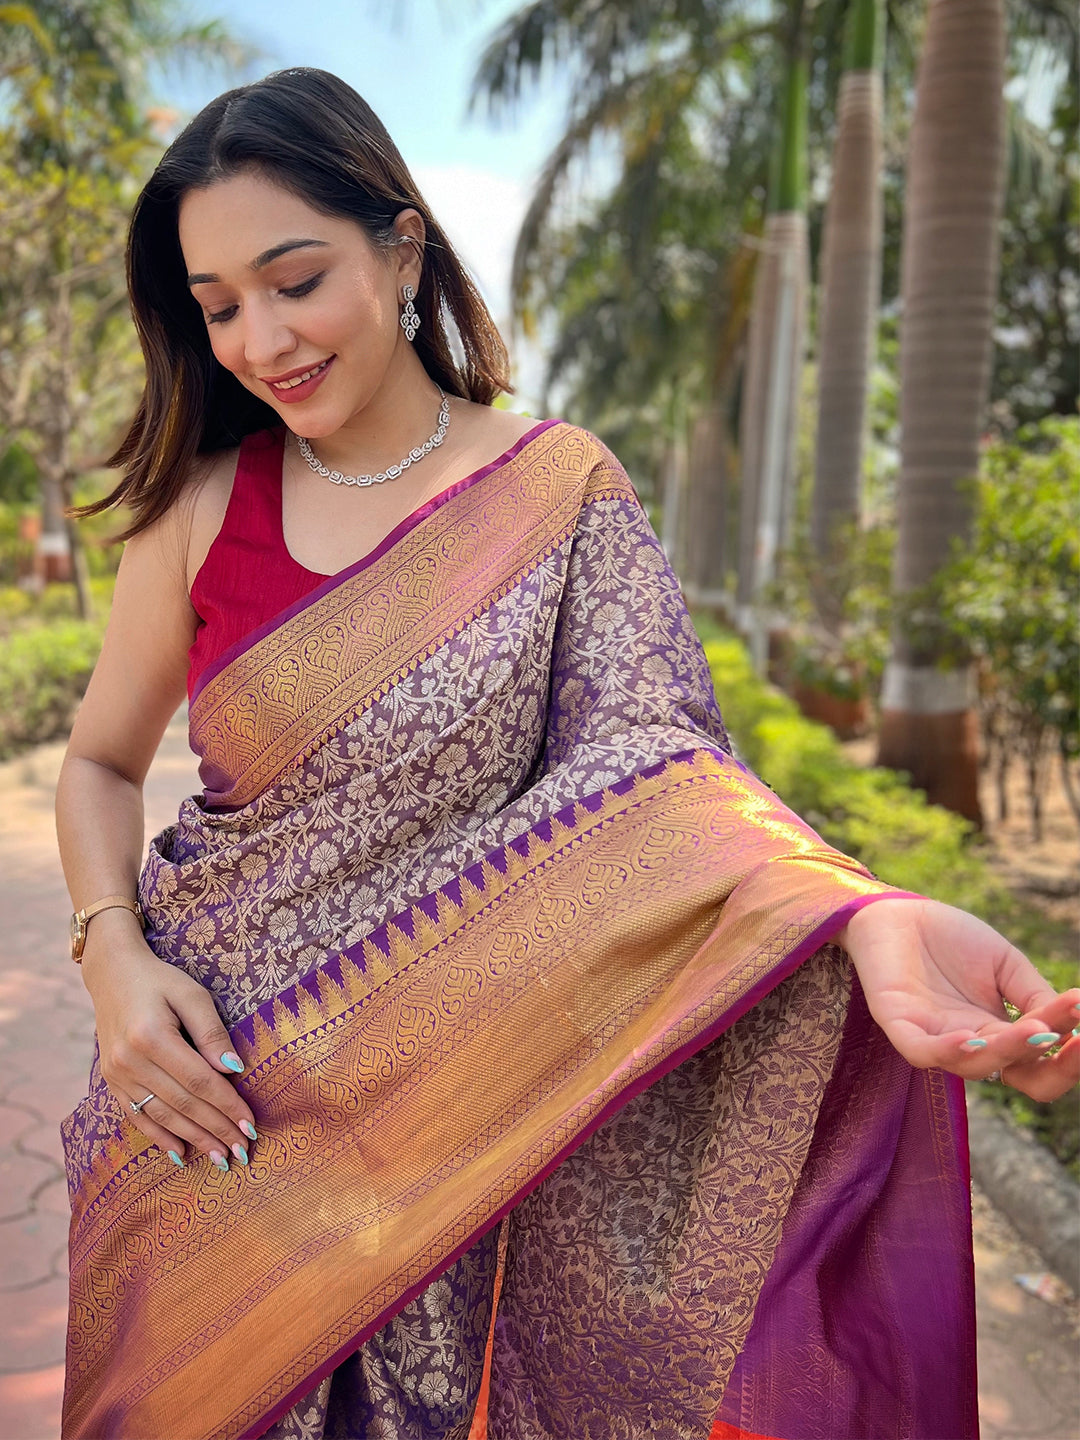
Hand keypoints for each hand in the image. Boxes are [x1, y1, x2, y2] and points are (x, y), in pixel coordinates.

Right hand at [80, 909, 255, 1169]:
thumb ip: (211, 1031)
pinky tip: (181, 1153)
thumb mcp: (192, 994)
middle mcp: (130, 1060)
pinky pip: (136, 1115)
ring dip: (193, 1139)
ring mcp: (116, 1074)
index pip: (199, 1081)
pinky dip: (159, 1137)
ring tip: (220, 1158)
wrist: (112, 974)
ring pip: (161, 1115)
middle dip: (216, 1130)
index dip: (227, 1105)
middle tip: (243, 1151)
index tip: (251, 1125)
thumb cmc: (160, 981)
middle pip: (182, 1104)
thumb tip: (233, 1068)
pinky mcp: (110, 1080)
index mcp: (152, 1036)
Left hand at [837, 897, 1079, 1101]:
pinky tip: (972, 1039)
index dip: (1069, 1061)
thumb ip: (1035, 997)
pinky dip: (948, 1051)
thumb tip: (1074, 1022)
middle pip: (1018, 1074)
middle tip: (1075, 1036)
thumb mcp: (1006, 966)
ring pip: (975, 1067)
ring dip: (1007, 1050)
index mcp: (1000, 1036)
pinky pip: (923, 1052)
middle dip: (1052, 1060)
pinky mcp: (899, 1025)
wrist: (899, 912)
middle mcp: (971, 1046)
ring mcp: (935, 1039)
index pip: (1041, 1066)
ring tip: (1034, 1030)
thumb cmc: (952, 940)